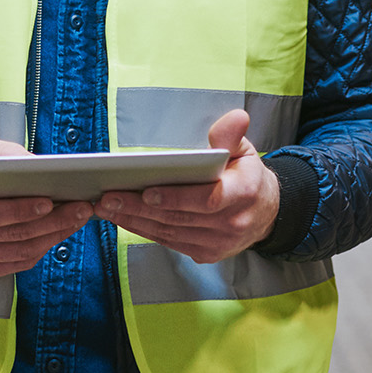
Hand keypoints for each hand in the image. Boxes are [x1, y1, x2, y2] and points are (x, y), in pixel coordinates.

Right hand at [0, 135, 93, 280]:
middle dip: (54, 221)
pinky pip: (19, 262)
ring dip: (55, 235)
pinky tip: (59, 232)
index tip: (49, 201)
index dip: (21, 211)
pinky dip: (43, 247)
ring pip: (22, 251)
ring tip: (77, 218)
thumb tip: (42, 167)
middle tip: (81, 208)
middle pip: (14, 234)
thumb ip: (5, 154)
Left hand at [100, 109, 279, 264]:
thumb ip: (232, 135)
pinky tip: (123, 219)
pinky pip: (169, 242)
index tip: (146, 191)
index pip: (207, 199)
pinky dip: (144, 231)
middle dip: (138, 208)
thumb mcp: (244, 151)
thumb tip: (236, 117)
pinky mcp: (206, 254)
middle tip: (107, 197)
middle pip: (179, 218)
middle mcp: (233, 223)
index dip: (175, 198)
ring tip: (106, 207)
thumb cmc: (247, 177)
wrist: (265, 214)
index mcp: (244, 193)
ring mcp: (219, 243)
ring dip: (134, 221)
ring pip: (169, 233)